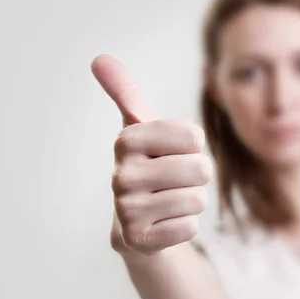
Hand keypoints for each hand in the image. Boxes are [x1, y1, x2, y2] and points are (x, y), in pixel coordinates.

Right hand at [91, 55, 211, 255]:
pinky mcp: (138, 241)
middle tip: (172, 180)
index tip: (171, 151)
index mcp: (126, 141)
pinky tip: (162, 223)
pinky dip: (184, 226)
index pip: (195, 136)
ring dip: (190, 201)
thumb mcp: (139, 129)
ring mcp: (127, 210)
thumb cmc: (146, 166)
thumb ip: (125, 93)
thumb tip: (99, 58)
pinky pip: (190, 228)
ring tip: (166, 201)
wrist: (136, 221)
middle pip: (201, 169)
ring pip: (198, 199)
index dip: (193, 146)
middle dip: (195, 176)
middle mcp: (121, 175)